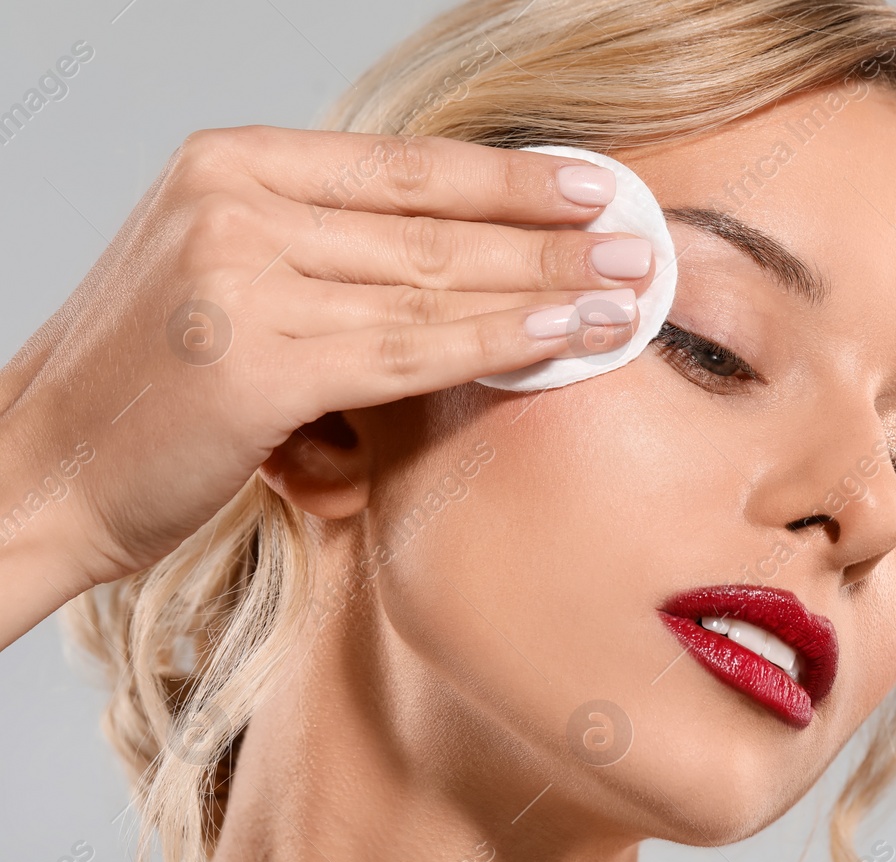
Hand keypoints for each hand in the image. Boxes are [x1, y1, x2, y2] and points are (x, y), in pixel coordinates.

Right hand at [0, 125, 650, 630]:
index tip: (594, 187)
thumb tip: (465, 256)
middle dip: (552, 234)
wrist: (39, 467)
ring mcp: (243, 277)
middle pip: (434, 222)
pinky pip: (413, 351)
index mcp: (232, 165)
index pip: (406, 166)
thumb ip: (328, 251)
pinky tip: (567, 337)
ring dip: (547, 288)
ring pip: (436, 284)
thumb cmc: (147, 386)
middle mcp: (236, 204)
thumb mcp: (226, 277)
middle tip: (640, 245)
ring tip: (628, 293)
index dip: (512, 177)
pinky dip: (501, 343)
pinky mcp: (258, 360)